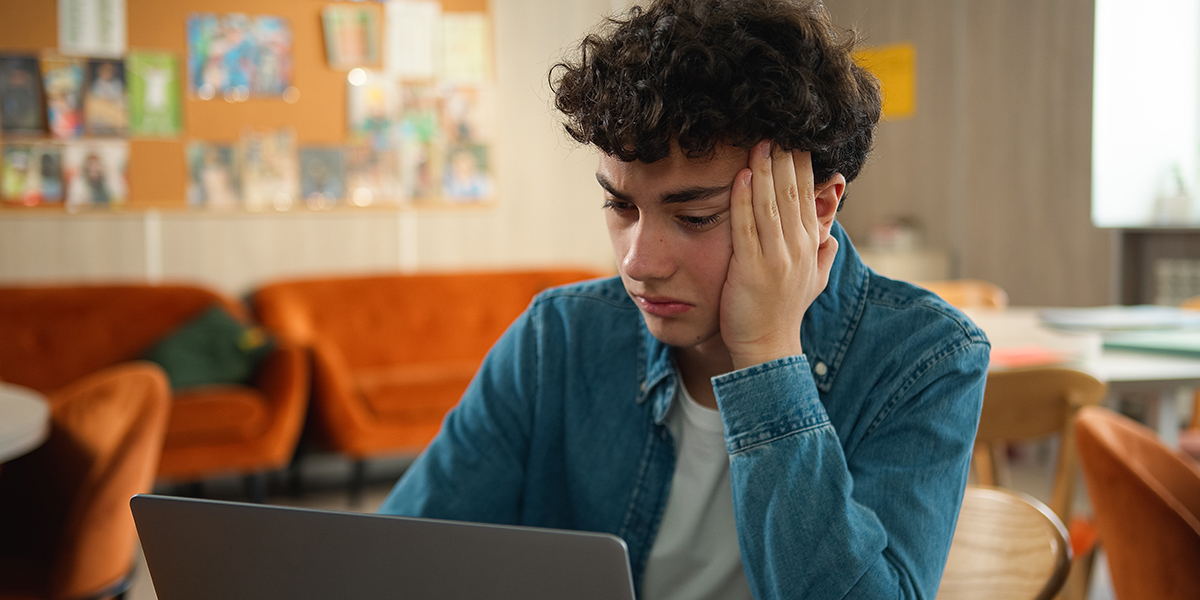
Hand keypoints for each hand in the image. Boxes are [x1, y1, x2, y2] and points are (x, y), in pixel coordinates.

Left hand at [720, 141, 838, 370]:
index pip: (807, 194)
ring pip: (771, 204)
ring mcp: (776, 257)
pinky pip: (747, 227)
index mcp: (810, 244)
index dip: (801, 164)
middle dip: (785, 156)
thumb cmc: (784, 311)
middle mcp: (798, 247)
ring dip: (765, 170)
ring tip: (759, 141)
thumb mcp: (812, 280)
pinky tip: (741, 176)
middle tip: (777, 125)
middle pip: (792, 192)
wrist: (768, 347)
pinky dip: (744, 200)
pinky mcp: (753, 268)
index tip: (793, 136)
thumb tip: (830, 236)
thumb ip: (822, 255)